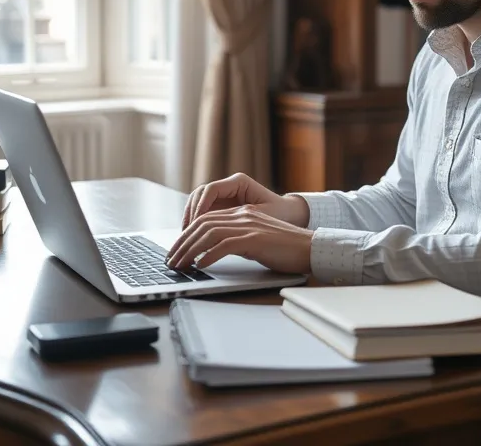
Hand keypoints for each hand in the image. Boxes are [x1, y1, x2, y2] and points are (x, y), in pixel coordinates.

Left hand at [166, 205, 313, 273]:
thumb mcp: (256, 241)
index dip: (187, 234)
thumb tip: (212, 253)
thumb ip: (237, 241)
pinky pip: (225, 245)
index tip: (176, 250)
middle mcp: (243, 216)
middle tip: (170, 260)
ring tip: (180, 265)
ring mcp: (249, 226)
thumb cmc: (285, 249)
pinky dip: (209, 256)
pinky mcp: (255, 239)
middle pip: (203, 224)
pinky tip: (201, 266)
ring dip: (190, 251)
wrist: (310, 248)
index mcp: (242, 213)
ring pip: (209, 234)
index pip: (206, 219)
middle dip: (182, 243)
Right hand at [181, 172, 307, 228]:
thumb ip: (239, 220)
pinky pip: (205, 212)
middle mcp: (229, 186)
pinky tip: (195, 236)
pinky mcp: (223, 206)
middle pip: (200, 194)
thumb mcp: (262, 216)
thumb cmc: (281, 214)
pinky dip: (197, 223)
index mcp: (239, 182)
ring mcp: (225, 195)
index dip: (200, 206)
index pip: (211, 190)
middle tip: (186, 231)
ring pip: (199, 202)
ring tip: (187, 235)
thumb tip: (216, 231)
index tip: (195, 223)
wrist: (292, 216)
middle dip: (191, 213)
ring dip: (191, 218)